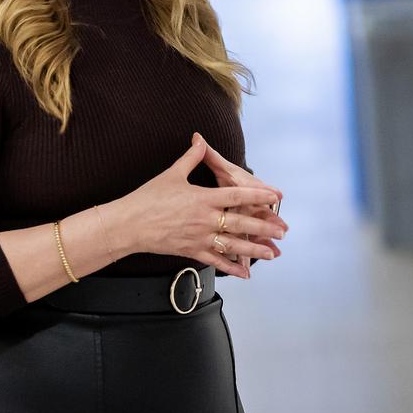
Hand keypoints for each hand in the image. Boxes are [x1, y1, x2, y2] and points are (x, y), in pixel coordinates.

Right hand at [103, 135, 286, 277]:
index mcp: (202, 198)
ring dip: (254, 250)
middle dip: (264, 227)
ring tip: (272, 253)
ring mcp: (199, 238)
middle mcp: (205, 219)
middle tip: (282, 231)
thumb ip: (190, 157)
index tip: (274, 197)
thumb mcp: (172, 174)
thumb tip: (199, 139)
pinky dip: (232, 268)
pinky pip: (216, 262)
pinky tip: (245, 274)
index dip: (257, 195)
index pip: (236, 195)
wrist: (129, 224)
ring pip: (233, 246)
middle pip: (240, 223)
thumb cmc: (148, 198)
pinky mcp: (191, 252)